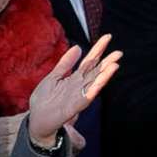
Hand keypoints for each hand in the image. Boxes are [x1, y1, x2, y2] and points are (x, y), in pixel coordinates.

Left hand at [26, 34, 120, 151]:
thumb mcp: (53, 76)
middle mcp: (79, 86)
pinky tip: (99, 84)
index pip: (90, 61)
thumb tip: (78, 47)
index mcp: (75, 78)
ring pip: (94, 84)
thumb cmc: (44, 100)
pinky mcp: (73, 108)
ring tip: (115, 66)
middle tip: (119, 53)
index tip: (108, 36)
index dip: (98, 49)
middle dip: (107, 63)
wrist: (37, 120)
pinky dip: (92, 91)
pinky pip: (84, 99)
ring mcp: (77, 97)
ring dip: (105, 76)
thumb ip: (65, 63)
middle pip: (96, 72)